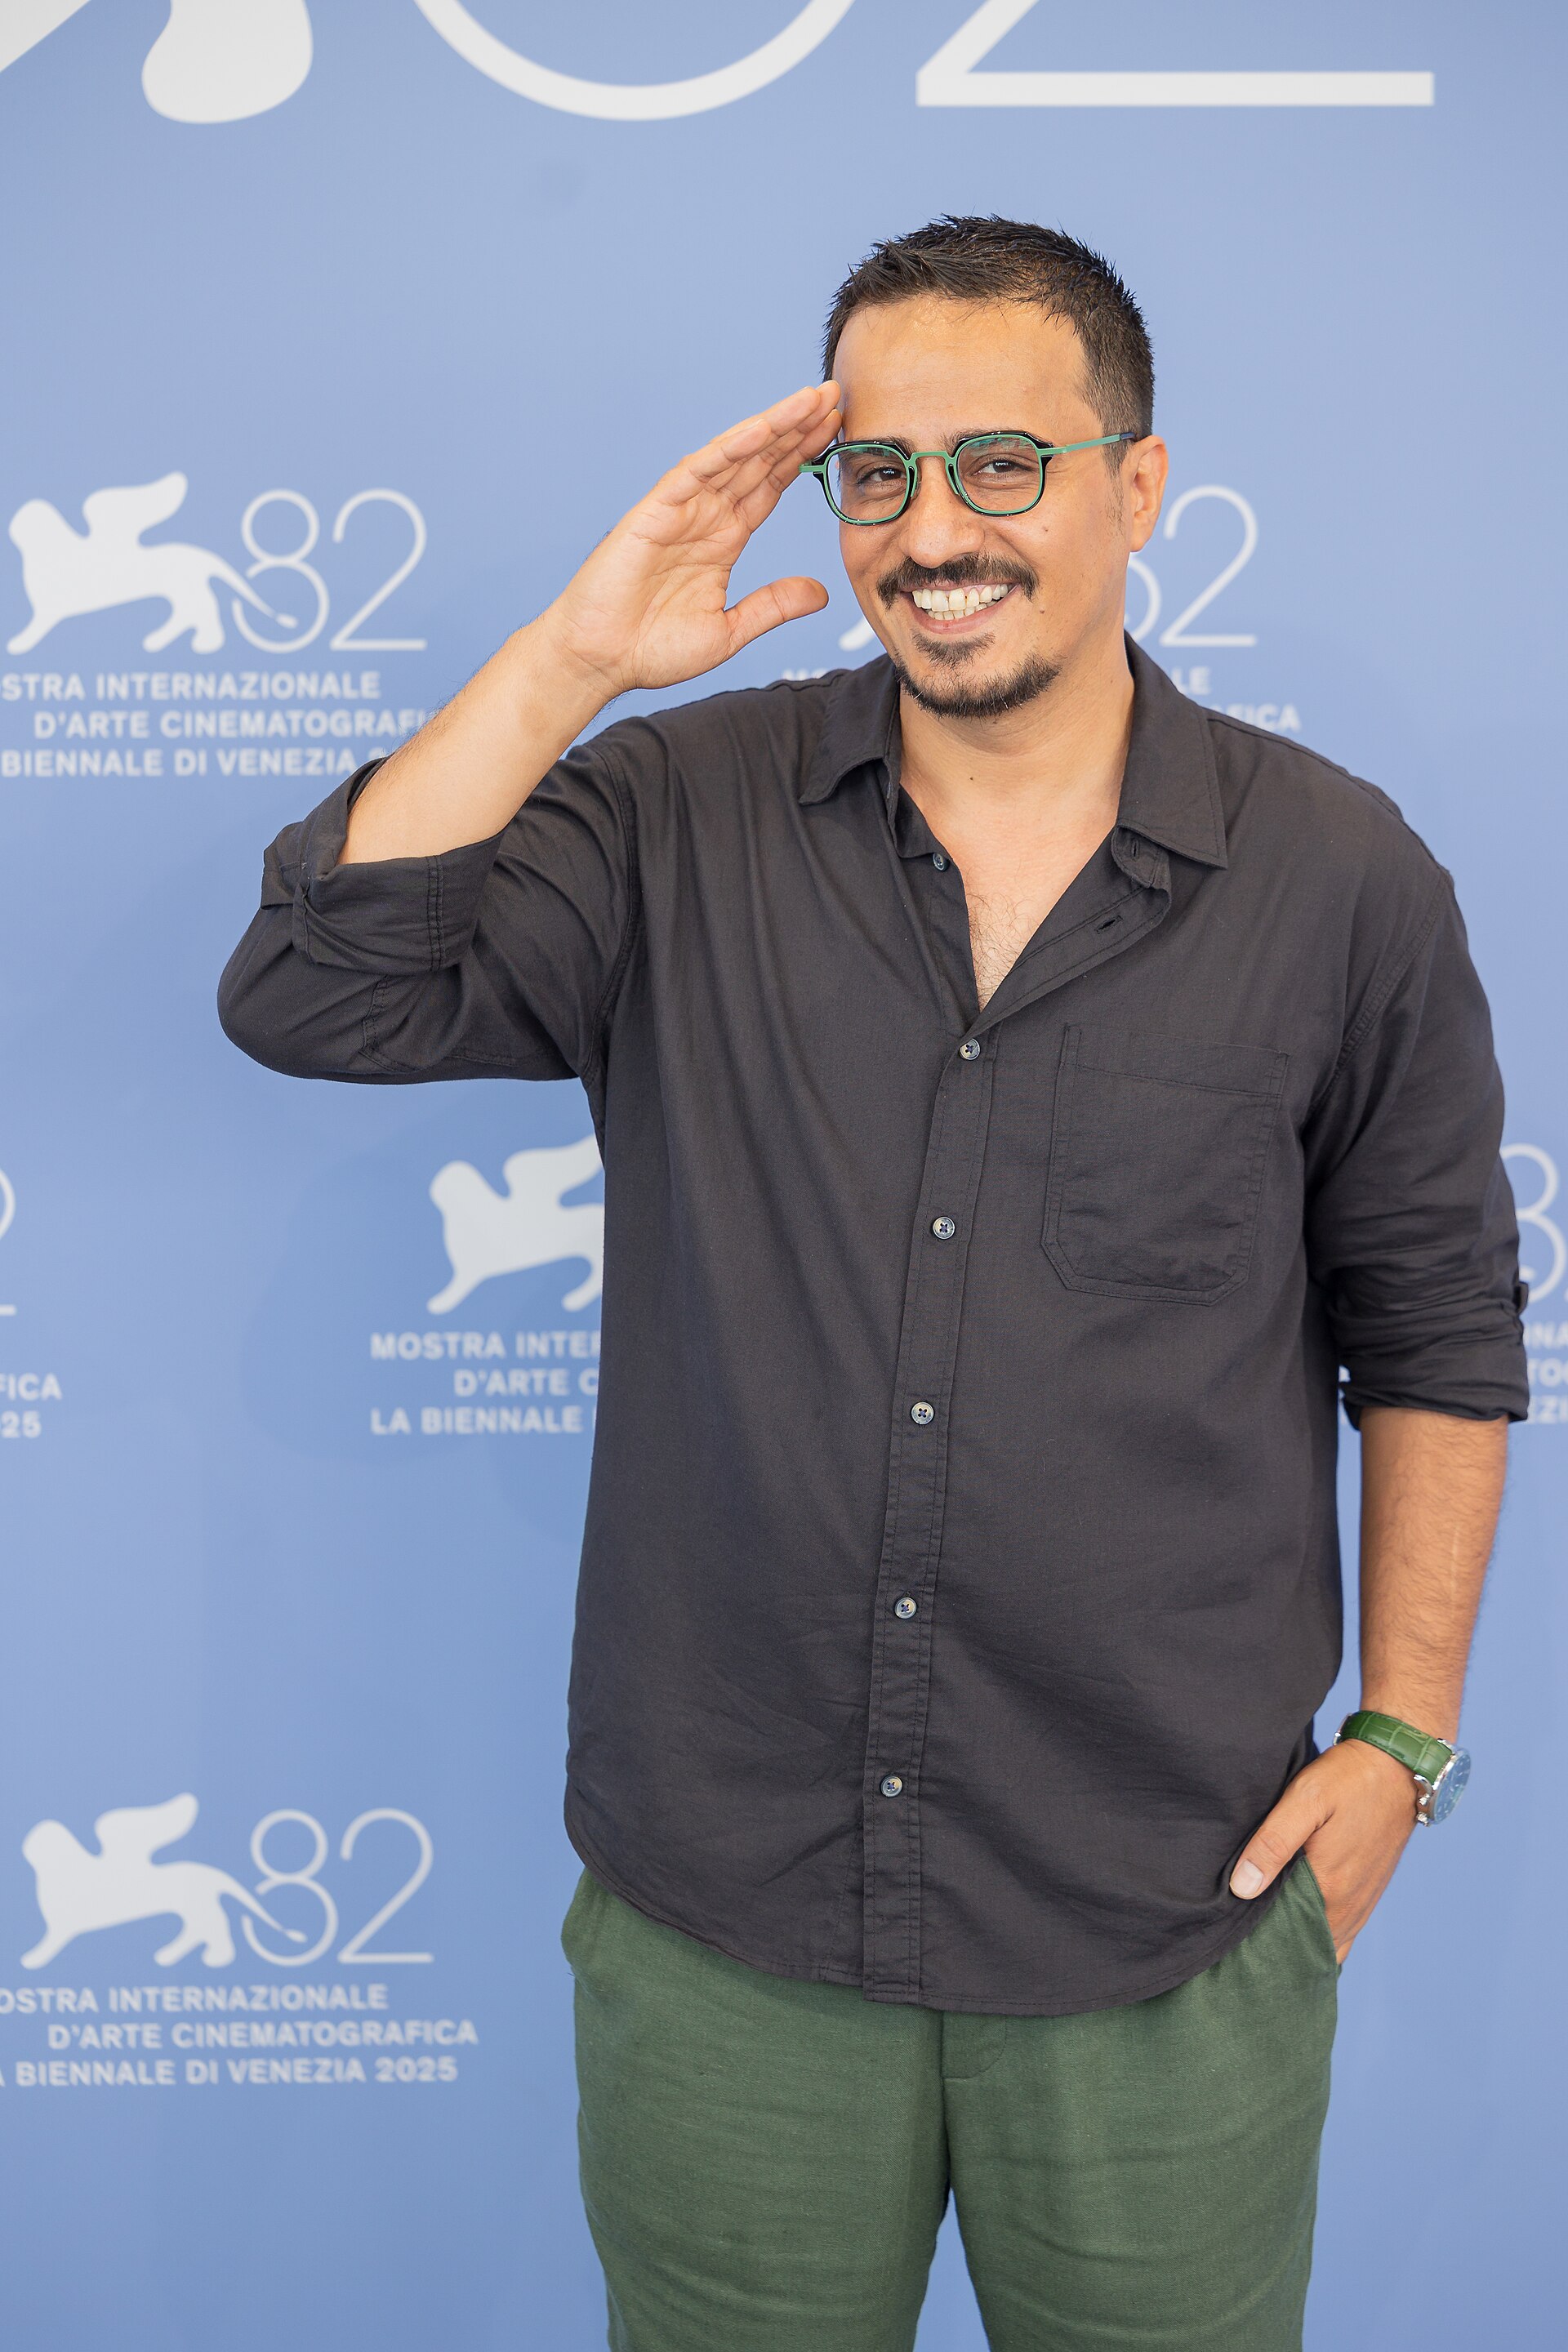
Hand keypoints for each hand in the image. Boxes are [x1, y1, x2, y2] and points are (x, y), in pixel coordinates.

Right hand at [542, 382, 843, 700]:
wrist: (600, 661)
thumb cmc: (651, 648)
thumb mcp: (728, 631)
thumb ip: (772, 607)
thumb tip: (819, 593)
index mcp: (724, 538)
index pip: (771, 485)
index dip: (803, 456)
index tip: (838, 430)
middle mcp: (706, 515)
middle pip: (760, 461)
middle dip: (797, 427)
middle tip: (835, 394)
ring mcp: (681, 509)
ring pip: (733, 456)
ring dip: (772, 425)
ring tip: (810, 400)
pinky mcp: (655, 511)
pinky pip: (695, 472)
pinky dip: (727, 449)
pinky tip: (760, 429)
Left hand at [1229, 1738, 1416, 1960]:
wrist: (1396, 1764)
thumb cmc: (1347, 1779)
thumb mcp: (1304, 1801)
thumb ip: (1273, 1844)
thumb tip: (1242, 1888)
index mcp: (1332, 1890)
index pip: (1290, 1937)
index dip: (1263, 1943)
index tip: (1235, 1940)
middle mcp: (1351, 1906)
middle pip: (1308, 1944)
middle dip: (1279, 1948)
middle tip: (1244, 1943)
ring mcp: (1363, 1901)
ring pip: (1327, 1941)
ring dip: (1300, 1942)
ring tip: (1267, 1940)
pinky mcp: (1369, 1890)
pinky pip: (1343, 1929)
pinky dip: (1321, 1934)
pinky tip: (1299, 1926)